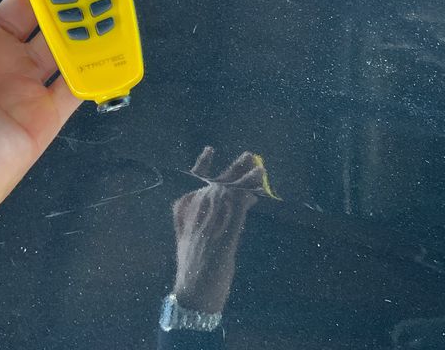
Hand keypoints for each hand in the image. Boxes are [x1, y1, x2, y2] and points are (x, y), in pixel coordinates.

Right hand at [171, 148, 264, 313]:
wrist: (193, 294)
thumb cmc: (191, 267)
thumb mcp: (184, 237)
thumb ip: (188, 216)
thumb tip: (196, 198)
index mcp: (184, 211)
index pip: (194, 179)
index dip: (203, 164)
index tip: (208, 150)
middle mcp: (197, 213)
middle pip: (217, 181)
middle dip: (234, 168)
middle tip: (249, 155)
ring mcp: (212, 222)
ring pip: (231, 192)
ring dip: (248, 179)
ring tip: (259, 169)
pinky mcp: (226, 235)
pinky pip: (240, 209)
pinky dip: (249, 198)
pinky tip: (257, 194)